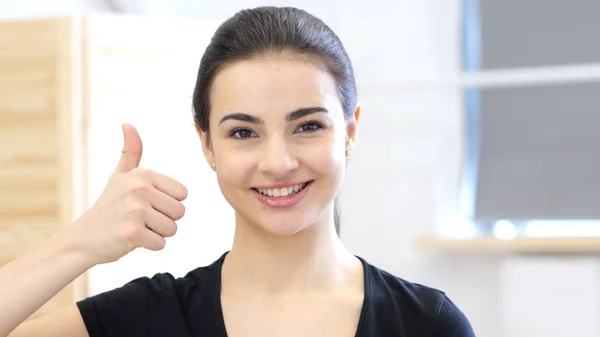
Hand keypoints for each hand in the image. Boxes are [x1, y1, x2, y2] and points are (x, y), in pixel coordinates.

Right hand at [66, 124, 187, 263]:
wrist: (83, 238)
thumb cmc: (108, 206)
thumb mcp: (120, 176)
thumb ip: (130, 152)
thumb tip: (128, 124)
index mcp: (143, 174)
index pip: (182, 194)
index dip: (167, 204)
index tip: (146, 204)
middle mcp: (139, 189)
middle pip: (179, 212)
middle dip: (164, 220)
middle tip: (141, 219)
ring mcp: (135, 211)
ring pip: (172, 229)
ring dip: (157, 234)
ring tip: (136, 228)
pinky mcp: (132, 233)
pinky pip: (160, 244)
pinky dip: (149, 246)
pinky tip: (131, 240)